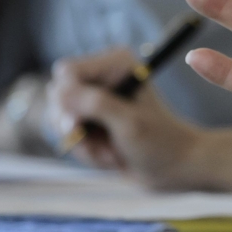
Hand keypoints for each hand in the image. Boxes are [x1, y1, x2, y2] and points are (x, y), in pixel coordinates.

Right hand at [46, 48, 205, 188]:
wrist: (174, 168)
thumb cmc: (159, 142)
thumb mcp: (129, 123)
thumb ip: (95, 104)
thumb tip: (58, 91)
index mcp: (117, 63)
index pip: (67, 72)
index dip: (67, 99)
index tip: (78, 124)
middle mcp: (104, 75)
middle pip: (57, 95)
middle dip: (75, 126)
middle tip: (104, 143)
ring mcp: (95, 98)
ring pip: (59, 119)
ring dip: (82, 143)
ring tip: (112, 152)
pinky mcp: (91, 120)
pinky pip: (67, 135)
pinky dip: (84, 151)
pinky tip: (109, 155)